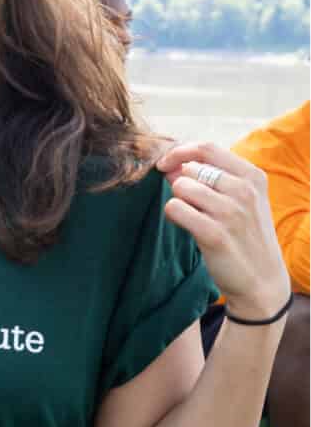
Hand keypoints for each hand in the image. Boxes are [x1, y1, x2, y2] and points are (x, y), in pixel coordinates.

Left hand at [156, 141, 291, 317]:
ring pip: (180, 187)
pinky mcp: (214, 233)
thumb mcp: (242, 200)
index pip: (207, 148)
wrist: (261, 279)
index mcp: (253, 176)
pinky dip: (173, 215)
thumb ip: (211, 179)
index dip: (179, 152)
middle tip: (190, 204)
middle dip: (180, 182)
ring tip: (193, 217)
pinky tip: (186, 226)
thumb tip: (171, 166)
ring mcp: (231, 212)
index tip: (165, 163)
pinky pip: (175, 208)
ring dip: (178, 200)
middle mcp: (245, 190)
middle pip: (190, 169)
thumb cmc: (245, 235)